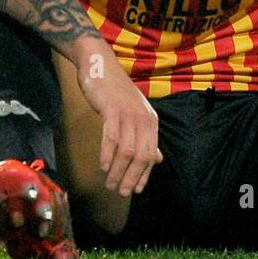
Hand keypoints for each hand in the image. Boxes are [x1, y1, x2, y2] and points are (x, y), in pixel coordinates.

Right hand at [74, 43, 161, 196]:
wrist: (100, 66)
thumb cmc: (115, 92)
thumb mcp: (135, 114)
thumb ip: (146, 136)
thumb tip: (157, 158)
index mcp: (151, 122)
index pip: (151, 155)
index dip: (144, 175)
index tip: (135, 190)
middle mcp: (143, 119)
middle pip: (141, 156)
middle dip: (131, 178)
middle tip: (119, 192)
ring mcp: (128, 114)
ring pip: (127, 151)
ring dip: (118, 171)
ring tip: (109, 184)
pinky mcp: (112, 110)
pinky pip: (111, 137)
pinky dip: (108, 154)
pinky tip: (103, 166)